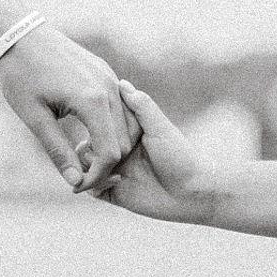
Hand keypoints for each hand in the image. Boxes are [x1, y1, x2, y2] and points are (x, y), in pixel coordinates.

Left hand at [0, 25, 139, 190]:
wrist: (20, 34)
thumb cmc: (21, 74)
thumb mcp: (34, 117)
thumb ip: (58, 150)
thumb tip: (75, 182)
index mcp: (92, 100)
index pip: (110, 152)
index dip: (98, 176)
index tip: (78, 186)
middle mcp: (109, 88)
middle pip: (124, 141)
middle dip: (107, 164)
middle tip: (81, 176)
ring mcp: (110, 78)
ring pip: (128, 125)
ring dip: (111, 146)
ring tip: (85, 156)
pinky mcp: (106, 73)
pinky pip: (121, 107)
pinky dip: (112, 127)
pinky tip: (89, 135)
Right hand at [94, 83, 225, 223]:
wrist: (192, 194)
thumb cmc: (180, 156)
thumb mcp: (160, 128)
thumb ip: (141, 107)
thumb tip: (121, 82)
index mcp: (127, 134)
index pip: (98, 124)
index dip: (92, 124)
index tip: (91, 121)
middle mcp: (118, 152)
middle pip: (87, 146)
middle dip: (86, 149)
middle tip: (94, 150)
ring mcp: (114, 172)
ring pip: (84, 167)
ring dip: (87, 167)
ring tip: (102, 167)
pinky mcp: (113, 193)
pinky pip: (91, 188)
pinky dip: (92, 184)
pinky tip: (114, 181)